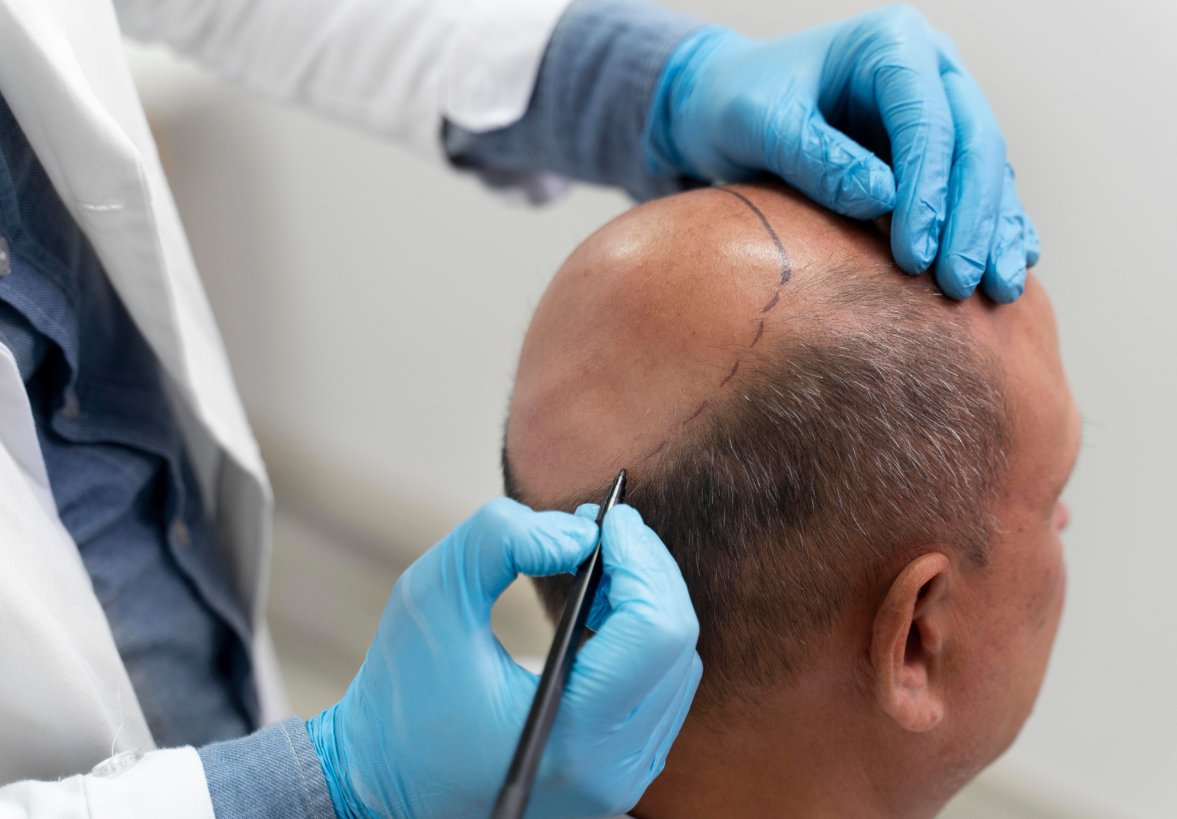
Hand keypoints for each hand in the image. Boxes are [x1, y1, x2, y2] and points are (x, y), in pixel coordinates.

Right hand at [306, 498, 702, 818]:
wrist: (381, 783)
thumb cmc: (401, 695)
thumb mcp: (429, 595)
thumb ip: (500, 541)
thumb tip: (579, 533)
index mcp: (567, 735)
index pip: (655, 633)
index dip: (642, 561)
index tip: (614, 519)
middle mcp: (608, 772)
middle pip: (676, 646)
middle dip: (648, 572)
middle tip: (611, 527)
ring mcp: (619, 783)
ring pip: (678, 668)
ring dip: (648, 602)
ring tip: (603, 561)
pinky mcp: (616, 778)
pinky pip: (660, 694)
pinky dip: (642, 640)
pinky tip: (604, 608)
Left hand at [643, 5, 1038, 301]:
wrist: (726, 106)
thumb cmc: (737, 105)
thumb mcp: (760, 125)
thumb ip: (816, 158)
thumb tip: (883, 199)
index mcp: (890, 41)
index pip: (927, 118)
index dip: (927, 191)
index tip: (915, 257)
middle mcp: (931, 66)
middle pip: (975, 141)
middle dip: (971, 218)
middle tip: (960, 285)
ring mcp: (944, 104)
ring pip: (989, 168)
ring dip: (994, 230)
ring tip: (999, 290)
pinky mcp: (941, 146)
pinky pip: (981, 187)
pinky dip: (995, 227)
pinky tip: (1010, 266)